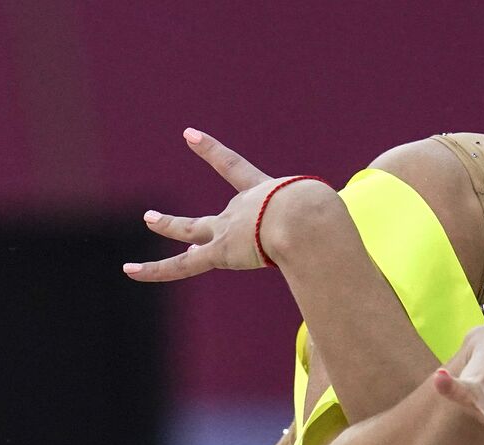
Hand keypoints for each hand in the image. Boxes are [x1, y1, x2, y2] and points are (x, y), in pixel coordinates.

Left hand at [122, 128, 317, 281]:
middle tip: (165, 210)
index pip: (234, 169)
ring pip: (191, 229)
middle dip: (194, 211)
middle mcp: (240, 211)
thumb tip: (353, 230)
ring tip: (150, 218)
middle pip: (212, 212)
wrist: (304, 217)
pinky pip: (181, 266)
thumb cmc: (322, 212)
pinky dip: (154, 269)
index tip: (189, 135)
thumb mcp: (328, 208)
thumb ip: (332, 219)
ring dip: (169, 223)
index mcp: (264, 196)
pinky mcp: (221, 253)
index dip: (212, 152)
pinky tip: (130, 271)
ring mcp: (227, 231)